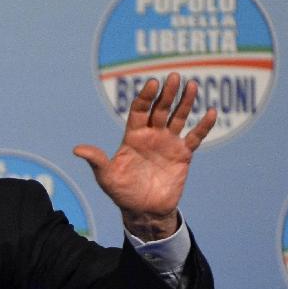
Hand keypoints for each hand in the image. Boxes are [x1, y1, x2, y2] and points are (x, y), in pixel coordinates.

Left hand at [73, 73, 216, 240]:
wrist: (143, 211)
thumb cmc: (122, 193)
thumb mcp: (106, 177)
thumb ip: (96, 160)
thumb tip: (76, 149)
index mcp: (133, 137)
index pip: (139, 111)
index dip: (145, 97)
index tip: (152, 84)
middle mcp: (151, 135)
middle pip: (160, 110)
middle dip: (167, 94)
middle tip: (174, 77)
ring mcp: (168, 143)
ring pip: (178, 117)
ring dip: (185, 102)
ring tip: (191, 85)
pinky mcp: (183, 154)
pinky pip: (195, 137)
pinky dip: (203, 125)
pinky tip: (211, 112)